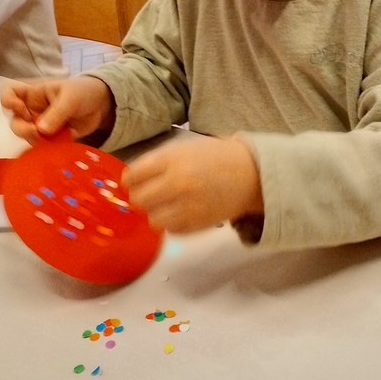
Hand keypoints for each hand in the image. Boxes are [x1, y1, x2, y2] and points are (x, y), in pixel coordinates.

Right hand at [0, 76, 114, 144]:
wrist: (101, 106)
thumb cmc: (82, 92)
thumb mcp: (70, 97)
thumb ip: (56, 112)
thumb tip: (40, 130)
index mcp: (33, 92)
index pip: (9, 92)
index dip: (8, 101)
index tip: (19, 108)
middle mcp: (32, 109)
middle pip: (14, 119)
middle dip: (21, 127)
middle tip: (35, 131)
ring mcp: (39, 124)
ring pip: (26, 135)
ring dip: (33, 139)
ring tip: (47, 139)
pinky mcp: (50, 138)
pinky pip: (41, 145)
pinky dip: (44, 148)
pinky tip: (53, 147)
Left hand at [122, 135, 262, 233]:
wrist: (250, 174)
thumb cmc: (214, 157)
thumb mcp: (182, 149)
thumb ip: (156, 162)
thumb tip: (130, 180)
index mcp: (171, 160)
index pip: (132, 176)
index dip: (130, 180)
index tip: (134, 181)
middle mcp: (177, 183)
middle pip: (138, 200)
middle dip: (140, 197)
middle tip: (149, 194)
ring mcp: (188, 206)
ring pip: (152, 219)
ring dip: (155, 213)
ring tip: (166, 205)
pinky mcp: (198, 224)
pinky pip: (171, 230)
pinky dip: (172, 223)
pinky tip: (181, 212)